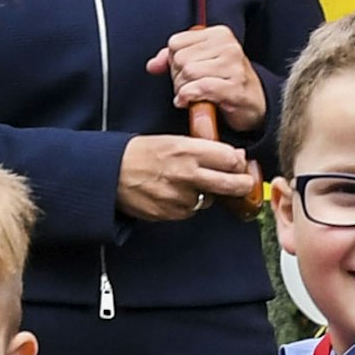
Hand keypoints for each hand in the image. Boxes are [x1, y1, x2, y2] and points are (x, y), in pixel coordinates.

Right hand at [116, 134, 259, 222]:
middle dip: (243, 185)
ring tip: (187, 184)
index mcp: (188, 150)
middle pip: (231, 184)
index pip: (230, 159)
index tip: (240, 164)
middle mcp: (187, 174)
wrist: (110, 172)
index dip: (239, 163)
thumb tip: (234, 157)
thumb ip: (203, 149)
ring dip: (206, 195)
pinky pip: (190, 211)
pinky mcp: (171, 213)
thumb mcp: (173, 141)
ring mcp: (179, 197)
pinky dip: (187, 205)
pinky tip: (173, 194)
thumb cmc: (141, 153)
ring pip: (210, 200)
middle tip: (244, 184)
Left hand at [144, 26, 265, 135]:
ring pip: (187, 73)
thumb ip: (173, 59)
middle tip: (189, 86)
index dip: (173, 62)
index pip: (175, 42)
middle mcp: (228, 46)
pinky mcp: (235, 88)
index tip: (185, 72)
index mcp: (219, 34)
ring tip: (192, 95)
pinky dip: (190, 97)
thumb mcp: (201, 63)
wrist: (256, 104)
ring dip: (183, 90)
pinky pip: (199, 88)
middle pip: (179, 59)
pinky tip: (191, 102)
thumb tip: (152, 65)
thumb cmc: (227, 82)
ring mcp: (233, 66)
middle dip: (178, 78)